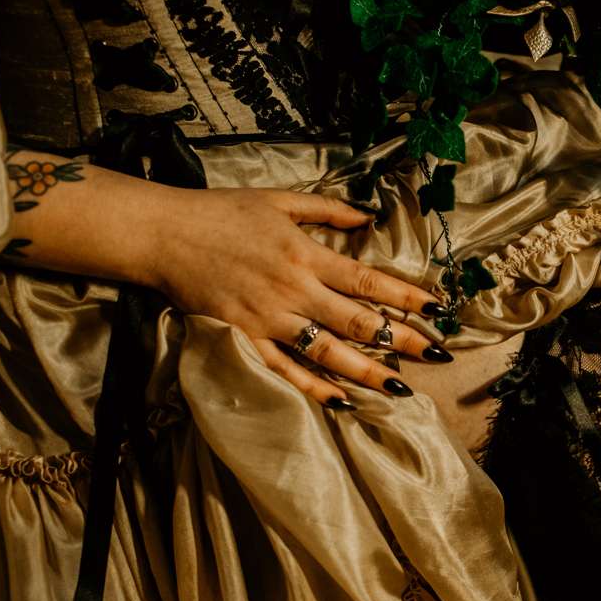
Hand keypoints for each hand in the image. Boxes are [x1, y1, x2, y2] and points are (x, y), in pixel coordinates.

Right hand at [149, 188, 445, 406]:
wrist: (163, 233)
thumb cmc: (221, 212)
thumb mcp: (279, 200)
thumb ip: (328, 210)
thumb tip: (368, 217)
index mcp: (306, 254)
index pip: (368, 281)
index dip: (406, 297)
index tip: (437, 310)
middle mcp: (293, 289)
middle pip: (358, 321)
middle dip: (401, 340)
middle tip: (435, 355)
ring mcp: (267, 317)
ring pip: (327, 351)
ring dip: (367, 371)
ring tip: (400, 388)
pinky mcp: (242, 338)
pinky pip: (283, 369)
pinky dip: (313, 386)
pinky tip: (342, 400)